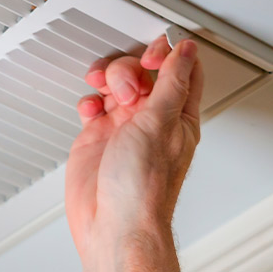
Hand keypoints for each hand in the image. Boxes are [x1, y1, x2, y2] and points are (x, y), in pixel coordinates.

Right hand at [66, 36, 202, 271]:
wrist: (111, 221)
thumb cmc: (142, 186)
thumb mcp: (160, 123)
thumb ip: (171, 83)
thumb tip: (184, 52)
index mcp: (177, 115)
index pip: (180, 71)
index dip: (166, 54)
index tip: (150, 56)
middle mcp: (150, 118)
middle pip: (141, 72)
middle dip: (128, 70)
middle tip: (125, 90)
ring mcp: (123, 126)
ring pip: (113, 84)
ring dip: (106, 81)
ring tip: (106, 97)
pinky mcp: (97, 135)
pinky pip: (92, 104)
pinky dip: (88, 101)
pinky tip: (91, 111)